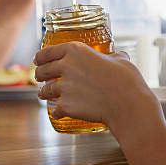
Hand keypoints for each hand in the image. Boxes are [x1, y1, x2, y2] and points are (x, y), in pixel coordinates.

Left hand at [34, 42, 156, 131]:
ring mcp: (64, 87)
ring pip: (46, 90)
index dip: (40, 56)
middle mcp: (66, 67)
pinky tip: (57, 113)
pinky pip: (56, 109)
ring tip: (43, 94)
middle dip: (40, 74)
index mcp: (76, 51)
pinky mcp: (66, 106)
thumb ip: (114, 56)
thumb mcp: (121, 60)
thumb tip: (117, 55)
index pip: (49, 51)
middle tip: (40, 76)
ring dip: (43, 93)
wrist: (128, 105)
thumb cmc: (127, 80)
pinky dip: (56, 112)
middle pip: (43, 70)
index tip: (37, 59)